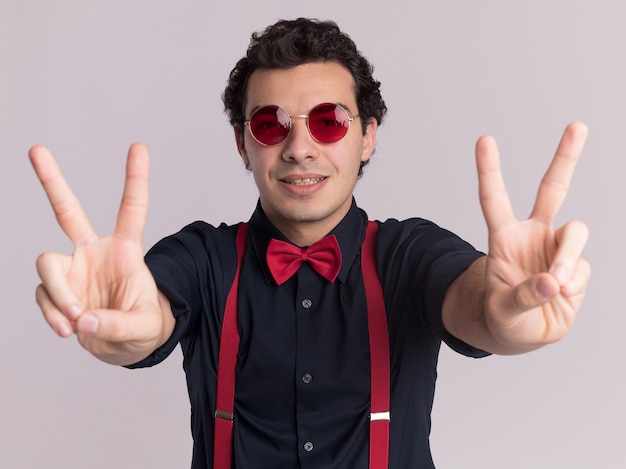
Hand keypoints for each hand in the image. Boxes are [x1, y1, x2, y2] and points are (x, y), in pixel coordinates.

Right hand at [30, 144, 172, 364]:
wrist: (128, 347)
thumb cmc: (145, 327)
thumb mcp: (145, 328)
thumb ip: (118, 325)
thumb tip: (82, 320)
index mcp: (125, 250)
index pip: (132, 209)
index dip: (135, 179)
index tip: (139, 146)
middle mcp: (94, 252)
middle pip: (68, 212)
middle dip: (52, 181)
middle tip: (36, 149)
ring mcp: (72, 269)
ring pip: (47, 264)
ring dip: (59, 294)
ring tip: (77, 320)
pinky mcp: (57, 290)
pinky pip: (44, 297)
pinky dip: (53, 315)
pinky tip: (69, 329)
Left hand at [477, 122, 590, 350]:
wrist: (522, 334)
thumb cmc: (503, 317)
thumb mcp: (502, 311)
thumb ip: (524, 296)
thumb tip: (554, 281)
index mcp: (503, 238)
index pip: (494, 199)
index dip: (489, 170)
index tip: (485, 139)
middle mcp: (533, 235)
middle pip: (552, 189)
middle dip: (565, 157)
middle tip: (577, 125)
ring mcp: (556, 248)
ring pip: (575, 232)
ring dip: (568, 257)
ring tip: (557, 285)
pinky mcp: (576, 266)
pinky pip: (582, 268)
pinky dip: (573, 284)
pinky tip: (561, 296)